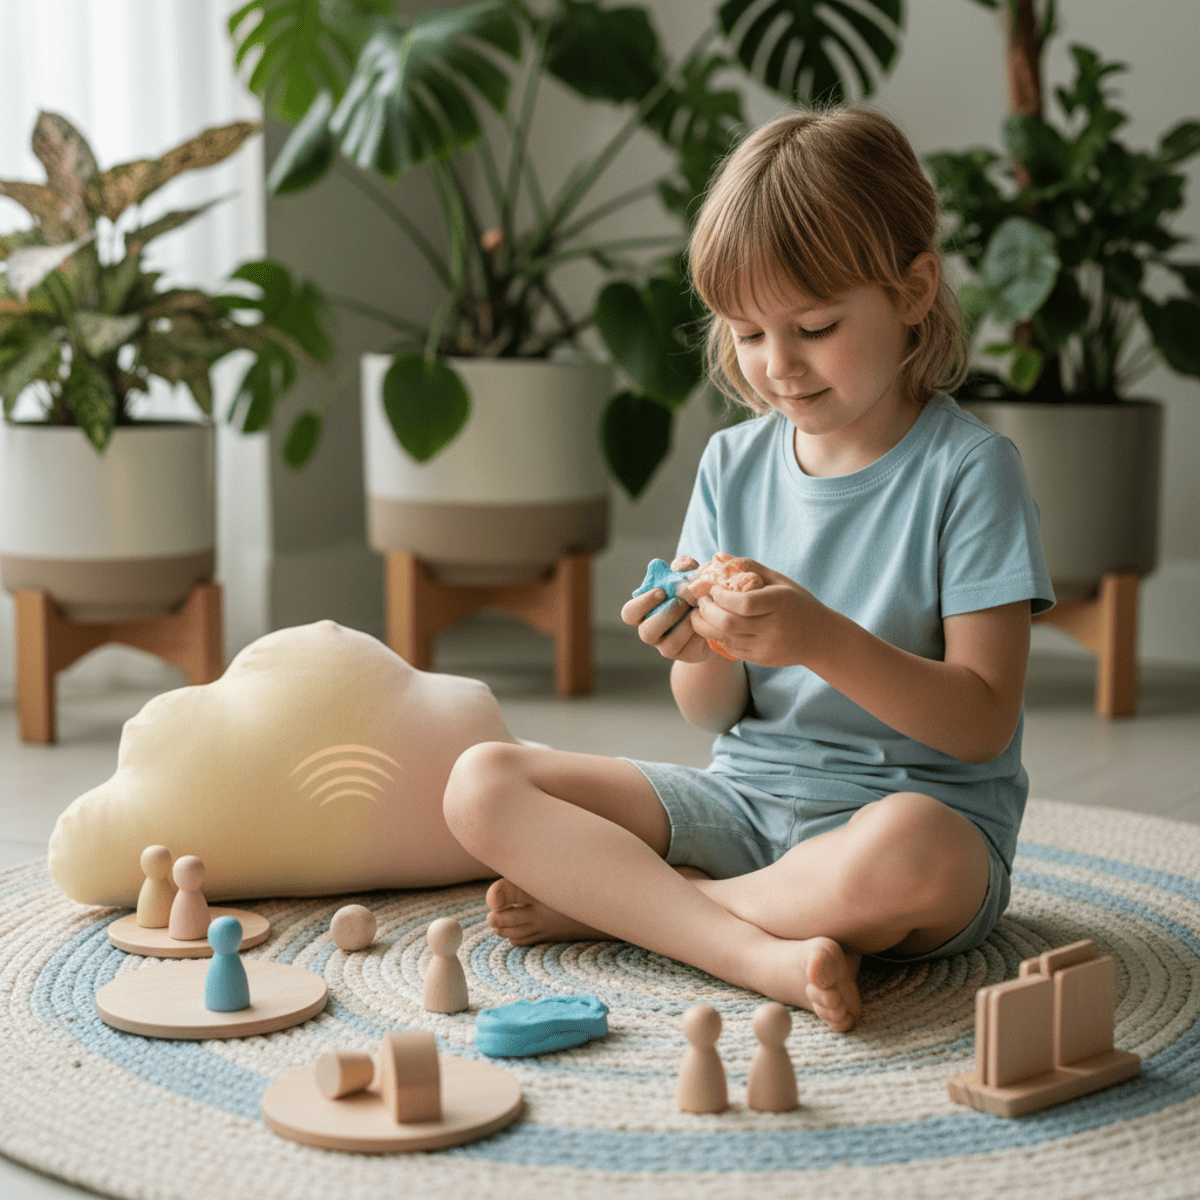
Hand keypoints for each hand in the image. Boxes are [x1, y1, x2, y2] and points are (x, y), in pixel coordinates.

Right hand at [620, 556, 714, 663]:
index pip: (630, 613)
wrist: (717, 616)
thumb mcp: (690, 576)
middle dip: (665, 616)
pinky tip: (706, 621)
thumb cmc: (695, 593)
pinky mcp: (685, 655)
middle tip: (682, 602)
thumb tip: (679, 566)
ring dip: (684, 625)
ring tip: (697, 611)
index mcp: (645, 612)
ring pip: (668, 645)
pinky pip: (689, 649)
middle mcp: (652, 631)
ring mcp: (667, 646)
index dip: (642, 603)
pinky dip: (698, 633)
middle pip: (645, 632)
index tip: (661, 591)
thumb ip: (684, 567)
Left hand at [689, 559, 825, 667]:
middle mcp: (774, 628)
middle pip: (728, 623)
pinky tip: (718, 626)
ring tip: (703, 612)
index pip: (743, 603)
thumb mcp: (779, 580)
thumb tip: (717, 557)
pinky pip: (731, 649)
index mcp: (780, 603)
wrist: (819, 638)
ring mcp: (767, 647)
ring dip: (707, 625)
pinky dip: (719, 637)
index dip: (721, 596)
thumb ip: (748, 567)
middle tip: (701, 601)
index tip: (713, 589)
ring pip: (725, 638)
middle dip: (706, 611)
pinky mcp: (761, 660)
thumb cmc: (797, 602)